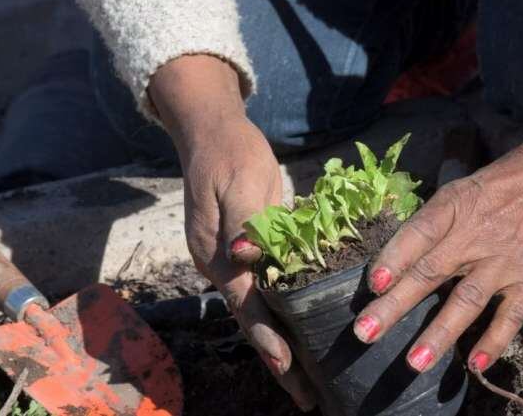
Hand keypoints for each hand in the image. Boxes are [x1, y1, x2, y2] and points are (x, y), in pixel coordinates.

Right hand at [149, 55, 315, 409]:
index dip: (268, 338)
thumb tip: (243, 258)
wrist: (214, 133)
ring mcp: (232, 260)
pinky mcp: (245, 251)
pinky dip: (283, 313)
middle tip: (307, 396)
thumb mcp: (240, 181)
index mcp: (216, 254)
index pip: (246, 306)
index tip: (288, 368)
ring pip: (260, 310)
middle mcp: (222, 265)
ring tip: (308, 376)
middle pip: (253, 319)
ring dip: (282, 341)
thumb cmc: (231, 154)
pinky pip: (267, 289)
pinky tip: (303, 328)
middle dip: (278, 357)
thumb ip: (245, 221)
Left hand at [352, 63, 522, 372]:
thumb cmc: (520, 175)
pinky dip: (493, 340)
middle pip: (427, 273)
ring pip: (464, 301)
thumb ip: (444, 219)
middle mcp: (473, 235)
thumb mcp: (472, 186)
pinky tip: (476, 364)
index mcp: (455, 206)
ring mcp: (502, 260)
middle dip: (393, 307)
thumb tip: (412, 249)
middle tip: (365, 332)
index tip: (372, 284)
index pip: (415, 234)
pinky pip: (510, 315)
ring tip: (414, 362)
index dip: (392, 259)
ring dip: (438, 334)